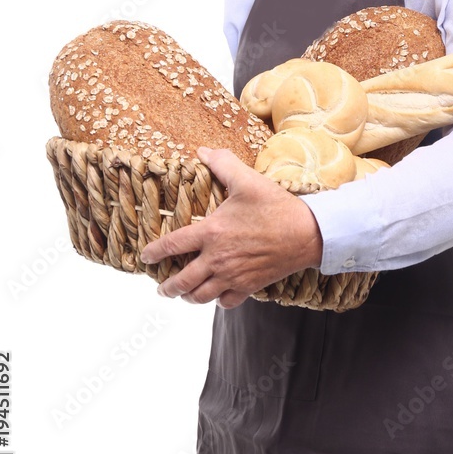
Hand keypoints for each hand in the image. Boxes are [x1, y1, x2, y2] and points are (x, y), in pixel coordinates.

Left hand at [140, 146, 323, 308]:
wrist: (307, 233)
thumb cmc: (276, 206)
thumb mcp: (248, 180)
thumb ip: (223, 165)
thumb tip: (204, 151)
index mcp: (211, 232)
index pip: (172, 246)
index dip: (154, 253)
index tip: (145, 257)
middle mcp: (217, 259)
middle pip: (182, 281)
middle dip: (168, 287)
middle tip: (162, 288)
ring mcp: (233, 275)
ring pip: (201, 296)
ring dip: (188, 297)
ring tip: (184, 295)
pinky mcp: (249, 286)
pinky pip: (226, 302)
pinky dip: (218, 301)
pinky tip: (216, 295)